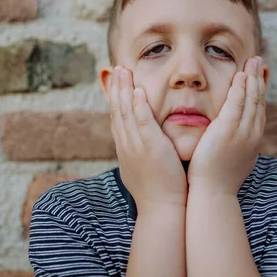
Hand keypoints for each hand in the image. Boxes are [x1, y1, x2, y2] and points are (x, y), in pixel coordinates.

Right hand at [109, 66, 187, 212]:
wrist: (162, 209)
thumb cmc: (159, 190)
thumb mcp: (144, 168)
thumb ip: (142, 152)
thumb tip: (143, 144)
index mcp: (125, 149)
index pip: (116, 118)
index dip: (114, 98)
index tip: (115, 82)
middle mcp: (126, 145)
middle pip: (117, 111)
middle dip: (116, 88)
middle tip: (116, 67)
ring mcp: (136, 146)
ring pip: (126, 113)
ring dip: (124, 90)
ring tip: (123, 70)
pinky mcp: (150, 148)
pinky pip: (142, 123)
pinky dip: (138, 107)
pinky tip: (137, 91)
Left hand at [187, 56, 265, 195]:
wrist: (213, 194)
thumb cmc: (217, 179)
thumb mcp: (232, 159)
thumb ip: (234, 145)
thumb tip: (233, 139)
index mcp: (253, 140)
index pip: (259, 110)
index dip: (259, 91)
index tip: (258, 76)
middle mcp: (252, 134)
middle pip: (259, 100)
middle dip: (259, 79)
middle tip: (258, 61)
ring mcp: (242, 131)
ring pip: (251, 98)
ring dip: (252, 78)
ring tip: (252, 61)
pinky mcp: (228, 129)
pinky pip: (236, 103)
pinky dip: (240, 88)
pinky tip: (240, 75)